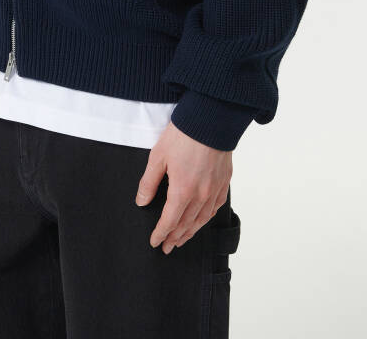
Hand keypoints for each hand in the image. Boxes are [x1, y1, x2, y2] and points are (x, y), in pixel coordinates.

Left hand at [136, 122, 231, 253]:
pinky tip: (202, 220)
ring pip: (202, 219)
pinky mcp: (224, 181)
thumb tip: (141, 202)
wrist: (211, 119)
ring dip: (191, 232)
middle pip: (186, 224)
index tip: (155, 242)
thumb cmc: (183, 135)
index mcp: (182, 190)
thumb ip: (149, 182)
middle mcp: (201, 194)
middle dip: (175, 237)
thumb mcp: (158, 156)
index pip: (169, 220)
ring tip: (182, 240)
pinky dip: (207, 218)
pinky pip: (216, 207)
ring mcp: (215, 189)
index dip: (161, 233)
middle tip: (167, 247)